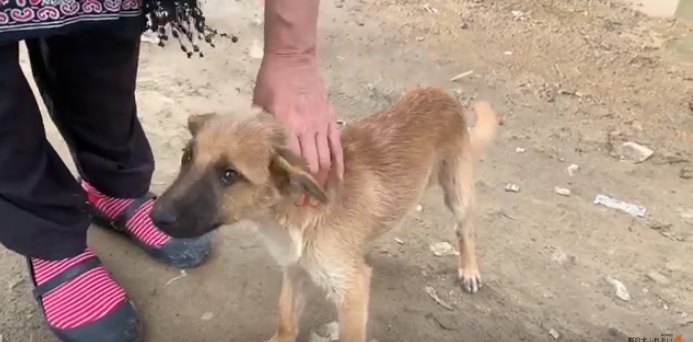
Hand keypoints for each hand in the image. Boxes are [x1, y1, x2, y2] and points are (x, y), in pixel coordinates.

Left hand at [252, 53, 343, 205]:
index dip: (292, 183)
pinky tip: (338, 179)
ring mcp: (320, 125)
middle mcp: (305, 128)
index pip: (291, 161)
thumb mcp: (260, 107)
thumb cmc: (270, 82)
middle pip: (310, 165)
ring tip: (321, 198)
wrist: (293, 59)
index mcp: (286, 126)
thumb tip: (262, 155)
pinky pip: (336, 146)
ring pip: (325, 159)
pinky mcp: (330, 119)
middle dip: (308, 187)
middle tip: (305, 205)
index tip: (291, 198)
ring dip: (323, 181)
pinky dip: (338, 164)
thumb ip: (265, 132)